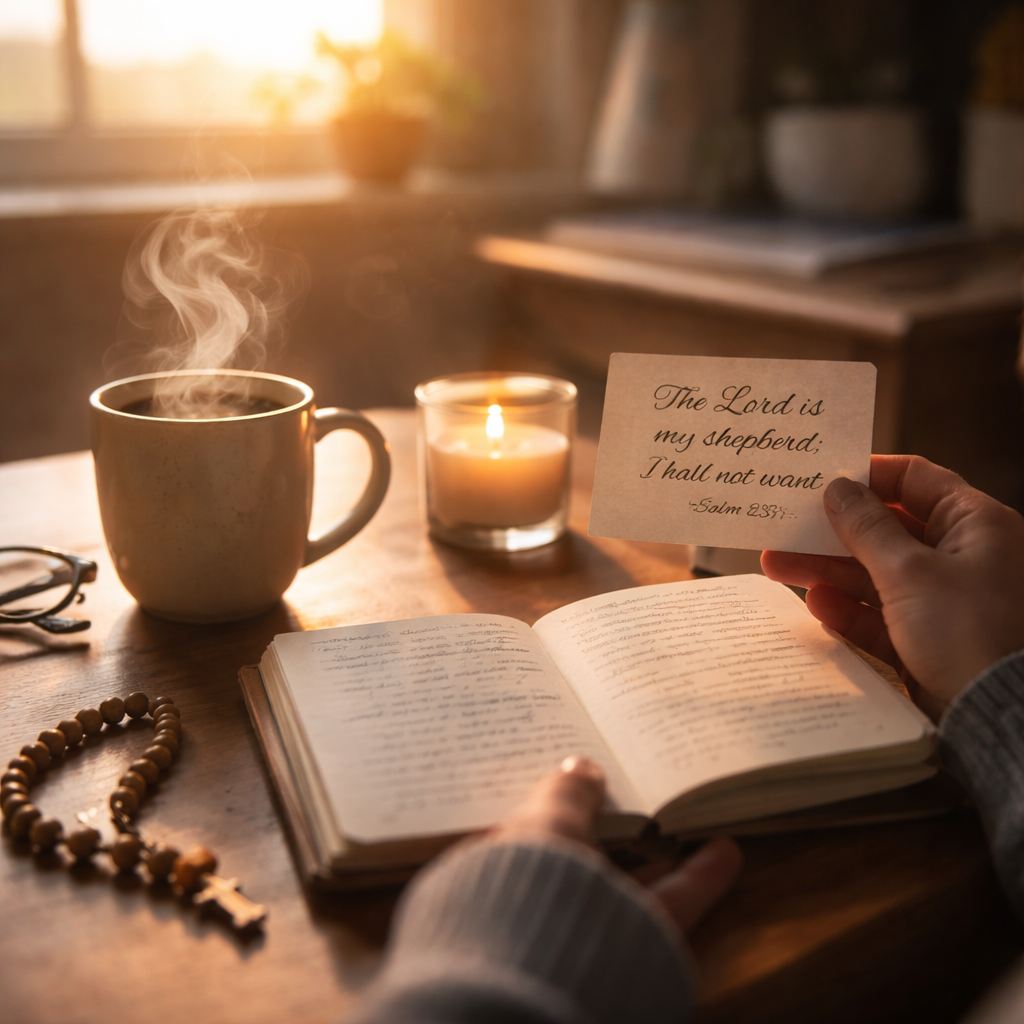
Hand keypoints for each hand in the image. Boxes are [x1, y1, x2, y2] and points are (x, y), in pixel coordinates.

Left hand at [495, 756, 742, 933]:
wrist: (551, 973)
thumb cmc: (533, 885)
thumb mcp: (546, 822)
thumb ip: (566, 793)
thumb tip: (582, 765)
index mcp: (500, 868)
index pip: (522, 826)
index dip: (547, 795)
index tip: (574, 763)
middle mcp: (538, 897)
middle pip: (580, 850)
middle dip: (606, 818)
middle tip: (634, 779)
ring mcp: (585, 924)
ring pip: (627, 877)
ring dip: (657, 844)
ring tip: (683, 808)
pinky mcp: (630, 948)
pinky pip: (666, 906)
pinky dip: (696, 880)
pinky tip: (724, 852)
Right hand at [761, 455, 1023, 715]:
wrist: (994, 715)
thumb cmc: (969, 632)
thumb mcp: (908, 570)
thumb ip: (866, 527)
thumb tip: (838, 490)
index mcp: (974, 525)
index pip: (915, 479)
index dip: (867, 476)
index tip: (822, 480)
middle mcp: (963, 557)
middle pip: (886, 530)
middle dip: (832, 532)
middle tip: (785, 528)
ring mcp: (945, 600)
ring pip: (876, 573)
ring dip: (828, 570)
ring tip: (778, 566)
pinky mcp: (928, 639)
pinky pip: (880, 615)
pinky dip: (848, 610)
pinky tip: (817, 604)